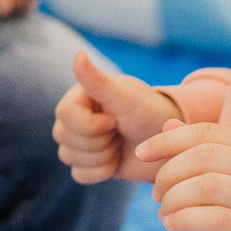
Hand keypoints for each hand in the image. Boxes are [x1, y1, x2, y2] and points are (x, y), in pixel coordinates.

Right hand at [53, 49, 182, 183]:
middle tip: (119, 132)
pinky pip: (79, 175)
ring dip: (101, 157)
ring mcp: (78, 141)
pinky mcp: (86, 163)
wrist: (166, 141)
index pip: (65, 114)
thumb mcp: (126, 97)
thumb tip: (78, 54)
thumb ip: (98, 80)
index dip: (89, 124)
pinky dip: (100, 172)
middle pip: (64, 138)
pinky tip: (116, 160)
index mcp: (79, 96)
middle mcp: (74, 117)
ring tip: (119, 144)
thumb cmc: (148, 112)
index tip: (114, 121)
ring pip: (70, 158)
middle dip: (98, 141)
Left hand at [136, 120, 230, 230]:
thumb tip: (167, 125)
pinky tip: (173, 224)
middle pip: (205, 157)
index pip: (208, 133)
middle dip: (169, 172)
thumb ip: (206, 151)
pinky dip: (185, 219)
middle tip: (156, 193)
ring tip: (164, 212)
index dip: (169, 140)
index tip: (142, 153)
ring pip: (208, 186)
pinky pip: (216, 221)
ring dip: (174, 198)